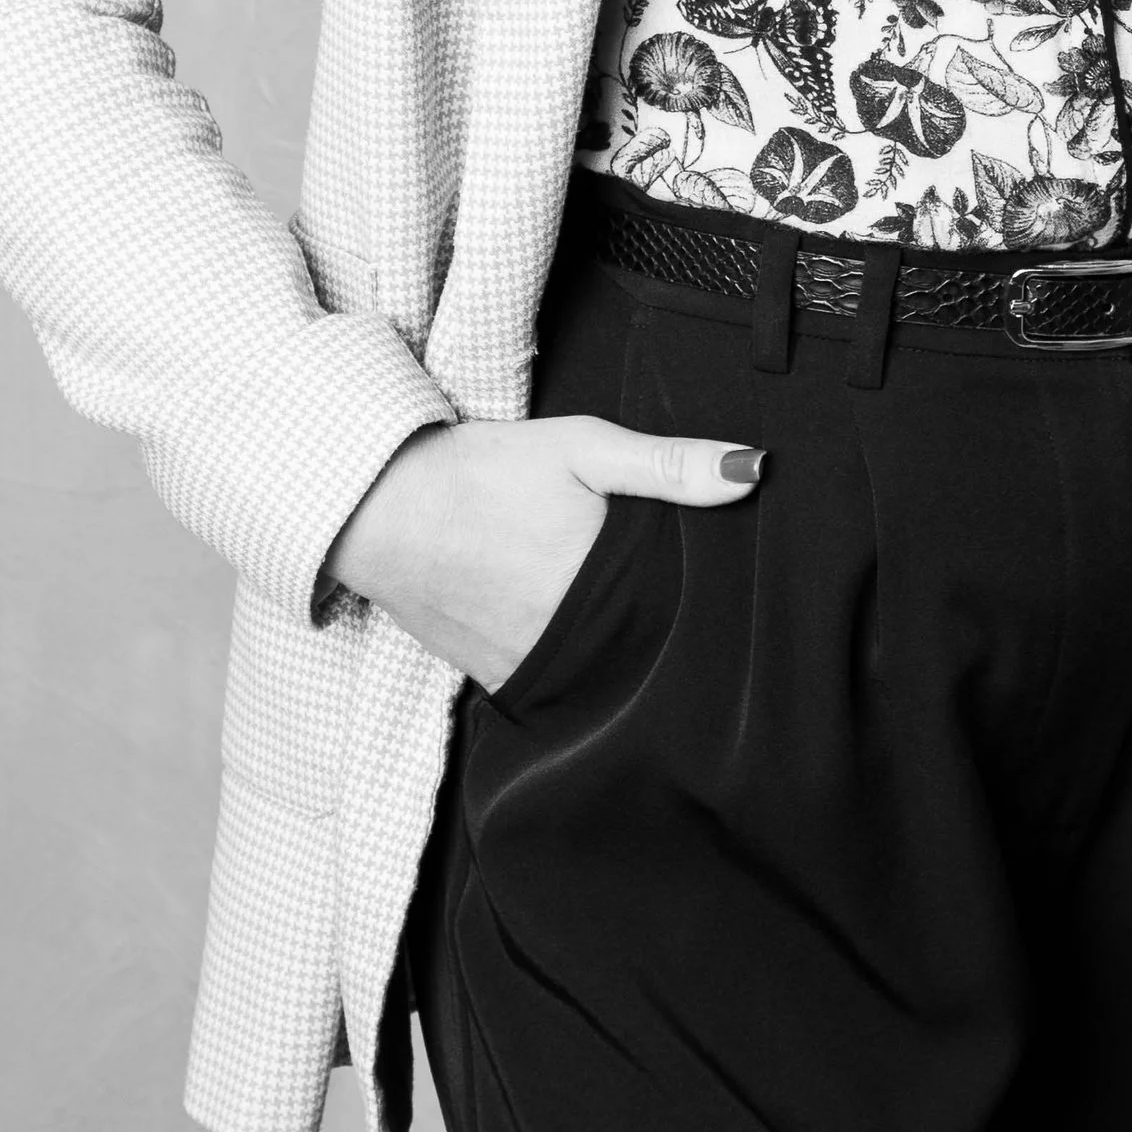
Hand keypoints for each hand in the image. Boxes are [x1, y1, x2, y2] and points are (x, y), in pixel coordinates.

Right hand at [321, 413, 763, 691]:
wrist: (376, 507)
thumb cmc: (481, 470)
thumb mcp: (581, 447)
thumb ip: (670, 465)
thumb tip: (755, 471)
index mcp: (602, 589)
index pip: (685, 618)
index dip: (708, 605)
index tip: (727, 593)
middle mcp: (569, 644)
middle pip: (645, 651)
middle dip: (666, 632)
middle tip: (672, 600)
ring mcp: (527, 670)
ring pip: (600, 674)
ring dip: (617, 653)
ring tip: (626, 616)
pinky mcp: (492, 680)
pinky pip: (551, 683)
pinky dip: (568, 663)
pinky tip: (571, 631)